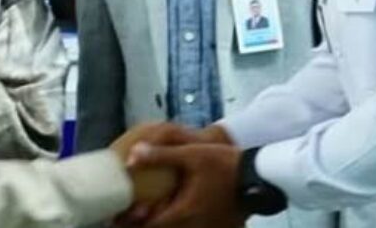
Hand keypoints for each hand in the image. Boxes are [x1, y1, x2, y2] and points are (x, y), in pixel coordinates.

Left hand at [110, 123, 235, 226]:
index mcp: (183, 212)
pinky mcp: (219, 227)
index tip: (116, 220)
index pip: (150, 226)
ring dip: (162, 224)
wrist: (258, 175)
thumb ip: (161, 156)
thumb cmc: (223, 165)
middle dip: (144, 224)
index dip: (131, 223)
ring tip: (146, 215)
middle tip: (128, 217)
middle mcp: (194, 226)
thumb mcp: (191, 155)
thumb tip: (131, 156)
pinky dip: (179, 223)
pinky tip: (175, 212)